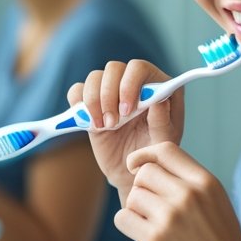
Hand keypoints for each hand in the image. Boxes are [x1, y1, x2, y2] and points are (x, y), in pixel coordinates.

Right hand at [67, 59, 183, 200]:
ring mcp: (111, 91)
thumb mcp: (162, 143)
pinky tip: (90, 124)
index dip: (129, 84)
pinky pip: (77, 91)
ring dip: (94, 101)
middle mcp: (133, 83)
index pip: (139, 68)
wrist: (130, 172)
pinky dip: (78, 105)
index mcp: (156, 87)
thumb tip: (158, 100)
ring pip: (94, 78)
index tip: (126, 110)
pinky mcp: (92, 103)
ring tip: (103, 127)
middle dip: (109, 94)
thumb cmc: (152, 155)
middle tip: (112, 123)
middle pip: (114, 68)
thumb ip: (163, 122)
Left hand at [116, 141, 240, 240]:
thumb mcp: (217, 203)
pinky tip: (144, 235)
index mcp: (206, 182)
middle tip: (152, 209)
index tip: (135, 166)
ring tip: (153, 226)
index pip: (165, 150)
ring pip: (133, 196)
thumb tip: (151, 165)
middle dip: (142, 189)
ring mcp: (171, 217)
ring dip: (136, 210)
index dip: (145, 155)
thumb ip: (190, 183)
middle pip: (145, 173)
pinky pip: (123, 218)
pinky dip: (128, 225)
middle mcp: (189, 194)